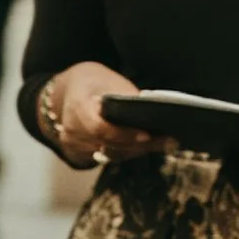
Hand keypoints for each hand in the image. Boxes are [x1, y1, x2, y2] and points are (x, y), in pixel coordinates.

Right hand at [44, 62, 171, 166]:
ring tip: (166, 143)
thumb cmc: (94, 82)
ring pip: (111, 155)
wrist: (68, 90)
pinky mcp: (79, 154)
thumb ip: (127, 98)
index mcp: (78, 106)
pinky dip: (127, 151)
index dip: (124, 134)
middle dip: (140, 145)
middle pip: (109, 146)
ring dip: (138, 150)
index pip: (99, 128)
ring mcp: (73, 145)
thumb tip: (152, 111)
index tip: (147, 134)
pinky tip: (147, 145)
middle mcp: (72, 130)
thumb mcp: (110, 81)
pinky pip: (107, 157)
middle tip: (170, 141)